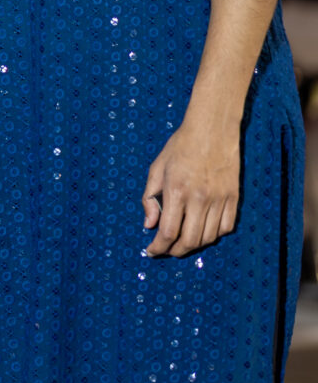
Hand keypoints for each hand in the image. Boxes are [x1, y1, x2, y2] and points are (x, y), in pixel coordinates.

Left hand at [144, 114, 241, 257]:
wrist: (212, 131)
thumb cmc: (180, 147)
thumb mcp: (156, 169)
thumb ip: (150, 198)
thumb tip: (149, 225)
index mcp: (177, 191)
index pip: (168, 231)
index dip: (159, 247)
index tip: (151, 251)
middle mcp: (200, 199)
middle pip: (190, 240)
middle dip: (175, 251)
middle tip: (166, 250)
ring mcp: (220, 200)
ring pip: (209, 237)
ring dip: (194, 245)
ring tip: (182, 242)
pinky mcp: (234, 198)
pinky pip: (226, 228)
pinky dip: (214, 235)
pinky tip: (203, 232)